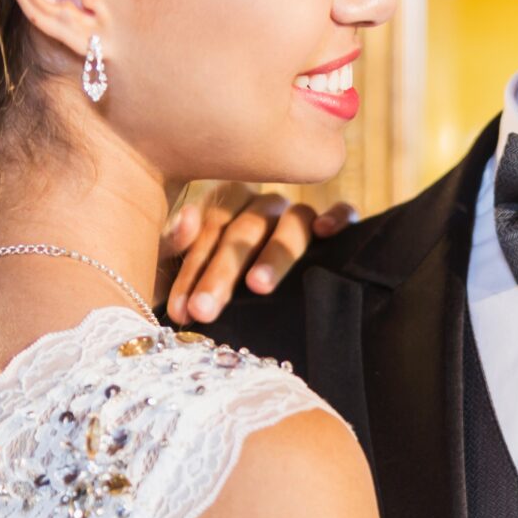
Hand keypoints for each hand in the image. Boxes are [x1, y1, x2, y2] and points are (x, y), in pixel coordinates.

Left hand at [162, 184, 355, 324]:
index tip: (181, 311)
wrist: (259, 311)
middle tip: (205, 311)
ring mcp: (299, 214)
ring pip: (293, 222)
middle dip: (223, 272)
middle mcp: (263, 205)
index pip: (210, 227)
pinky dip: (338, 216)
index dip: (193, 270)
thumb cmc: (207, 288)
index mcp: (225, 207)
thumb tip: (189, 216)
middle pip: (246, 228)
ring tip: (258, 287)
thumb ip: (174, 244)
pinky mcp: (338, 227)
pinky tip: (325, 231)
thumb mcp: (178, 272)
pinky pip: (344, 211)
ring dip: (275, 254)